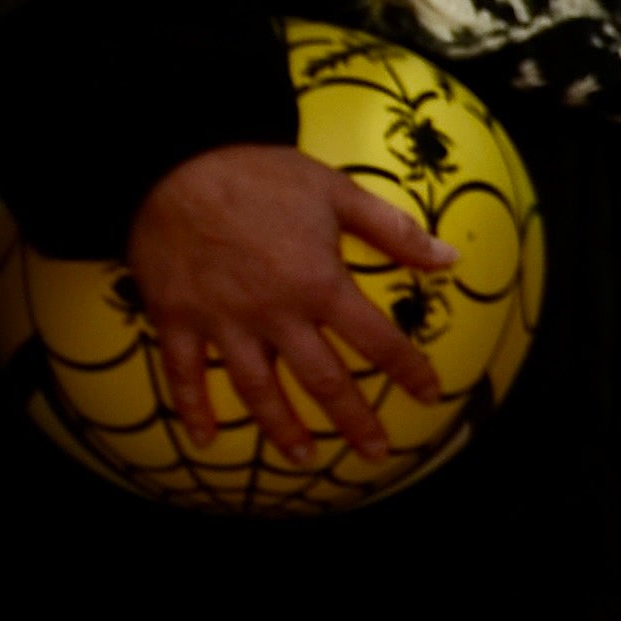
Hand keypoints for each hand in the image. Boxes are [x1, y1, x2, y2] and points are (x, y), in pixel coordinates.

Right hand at [124, 143, 455, 463]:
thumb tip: (448, 257)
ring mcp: (222, 322)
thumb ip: (393, 231)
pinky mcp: (176, 320)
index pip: (377, 341)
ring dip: (282, 428)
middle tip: (375, 452)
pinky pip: (183, 374)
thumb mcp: (337, 192)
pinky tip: (206, 439)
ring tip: (304, 457)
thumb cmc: (260, 174)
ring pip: (257, 389)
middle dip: (353, 421)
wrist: (172, 163)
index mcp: (320, 284)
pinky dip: (192, 409)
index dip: (409, 371)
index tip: (429, 395)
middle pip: (322, 380)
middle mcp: (274, 314)